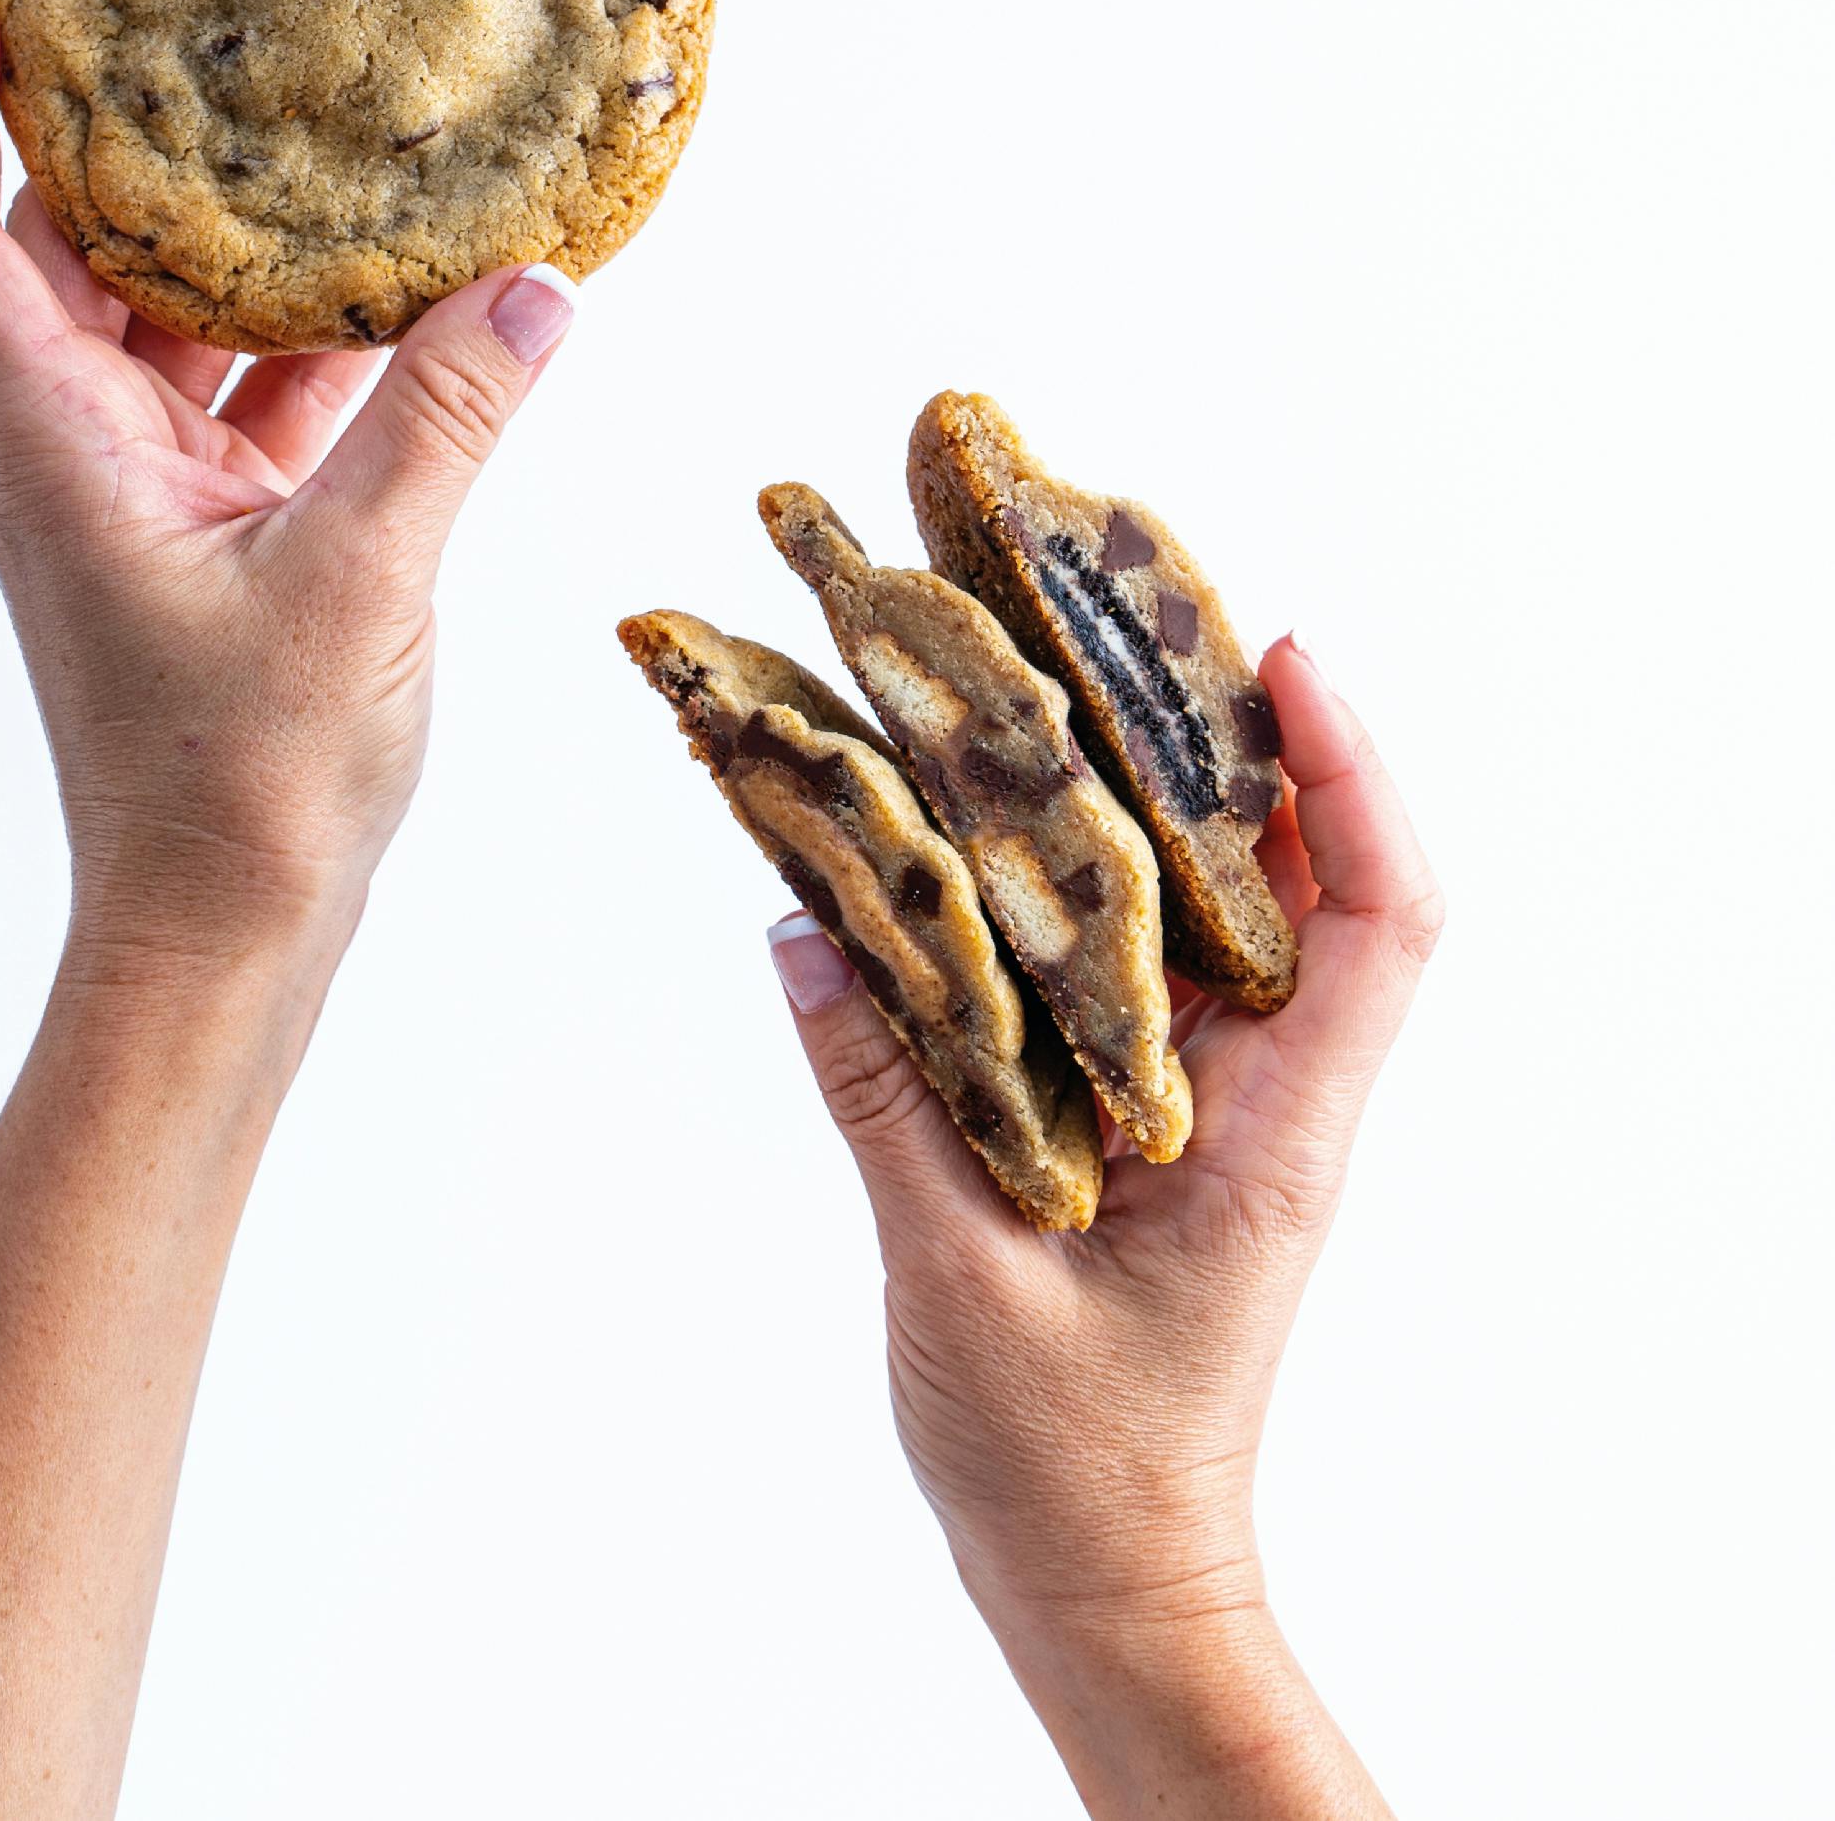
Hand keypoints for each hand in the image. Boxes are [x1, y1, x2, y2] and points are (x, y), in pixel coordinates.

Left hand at [0, 0, 575, 1043]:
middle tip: (182, 19)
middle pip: (64, 257)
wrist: (223, 935)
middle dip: (115, 140)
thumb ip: (441, 425)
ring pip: (172, 328)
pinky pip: (249, 403)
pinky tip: (407, 302)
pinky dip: (313, 348)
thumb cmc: (243, 787)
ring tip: (318, 133)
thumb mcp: (358, 584)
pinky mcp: (210, 539)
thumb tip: (529, 288)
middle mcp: (73, 454)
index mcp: (53, 447)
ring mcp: (140, 498)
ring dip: (238, 246)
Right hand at [768, 636, 1441, 1811]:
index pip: (1378, 920)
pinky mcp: (1135, 1122)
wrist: (1099, 1578)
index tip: (1286, 652)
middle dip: (1234, 732)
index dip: (1353, 774)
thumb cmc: (1068, 1465)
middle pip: (1292, 876)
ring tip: (1053, 670)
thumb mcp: (961, 1279)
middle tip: (1129, 604)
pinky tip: (977, 826)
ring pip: (1206, 910)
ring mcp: (1202, 1104)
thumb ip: (887, 1103)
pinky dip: (1069, 883)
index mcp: (1275, 1134)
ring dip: (1151, 791)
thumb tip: (805, 930)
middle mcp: (1261, 1097)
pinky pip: (1118, 969)